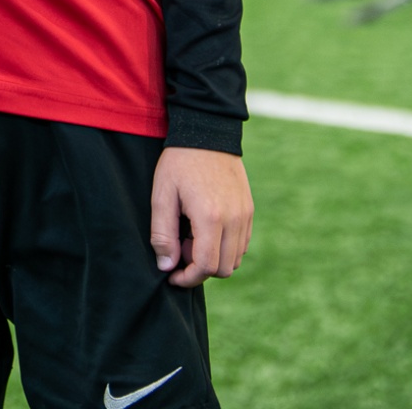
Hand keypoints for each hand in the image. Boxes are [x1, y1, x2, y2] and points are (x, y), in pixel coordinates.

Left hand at [149, 146, 251, 286]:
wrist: (207, 133)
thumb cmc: (178, 163)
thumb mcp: (161, 196)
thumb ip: (162, 234)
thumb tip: (166, 267)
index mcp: (211, 217)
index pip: (206, 267)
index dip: (188, 278)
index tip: (172, 275)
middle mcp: (235, 220)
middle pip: (224, 269)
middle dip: (200, 268)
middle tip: (180, 247)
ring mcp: (246, 215)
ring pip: (236, 259)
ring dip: (214, 258)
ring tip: (192, 235)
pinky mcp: (250, 210)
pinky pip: (242, 244)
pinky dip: (226, 247)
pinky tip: (207, 229)